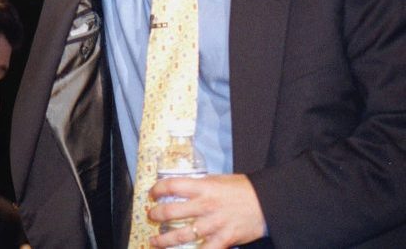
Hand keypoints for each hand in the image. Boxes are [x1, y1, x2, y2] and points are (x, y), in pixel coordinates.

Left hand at [147, 173, 265, 247]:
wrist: (270, 202)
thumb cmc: (245, 189)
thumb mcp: (220, 180)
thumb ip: (202, 185)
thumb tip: (184, 188)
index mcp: (204, 187)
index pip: (172, 186)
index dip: (158, 189)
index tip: (152, 193)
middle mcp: (206, 205)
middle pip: (172, 211)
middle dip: (156, 215)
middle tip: (151, 216)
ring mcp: (215, 223)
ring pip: (182, 234)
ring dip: (165, 239)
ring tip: (154, 241)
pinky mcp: (225, 238)